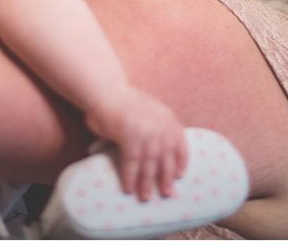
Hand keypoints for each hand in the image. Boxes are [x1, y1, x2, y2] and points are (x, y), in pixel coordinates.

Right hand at [85, 84, 187, 201]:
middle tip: (168, 194)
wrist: (106, 90)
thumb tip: (157, 148)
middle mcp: (161, 128)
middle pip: (166, 159)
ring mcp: (146, 134)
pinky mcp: (130, 139)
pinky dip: (130, 178)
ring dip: (147, 184)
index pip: (181, 144)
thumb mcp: (150, 110)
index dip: (181, 161)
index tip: (180, 174)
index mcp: (168, 118)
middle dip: (166, 179)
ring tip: (146, 197)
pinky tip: (128, 188)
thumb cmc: (124, 100)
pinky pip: (131, 164)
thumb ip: (156, 126)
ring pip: (149, 166)